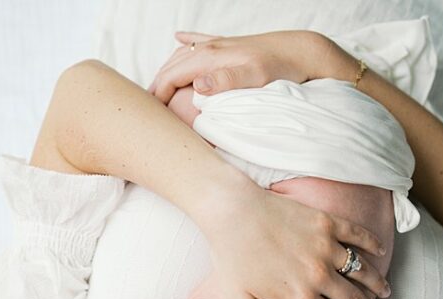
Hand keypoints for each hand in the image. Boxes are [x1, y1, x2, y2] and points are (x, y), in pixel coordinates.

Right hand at [148, 30, 324, 104]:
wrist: (299, 52)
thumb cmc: (279, 71)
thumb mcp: (254, 79)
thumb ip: (226, 81)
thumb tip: (198, 85)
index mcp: (210, 58)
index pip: (172, 76)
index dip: (157, 96)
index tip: (147, 116)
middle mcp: (210, 48)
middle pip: (171, 66)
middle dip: (156, 86)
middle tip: (143, 110)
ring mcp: (218, 44)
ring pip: (181, 55)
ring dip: (166, 70)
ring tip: (156, 90)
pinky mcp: (228, 45)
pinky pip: (199, 41)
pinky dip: (185, 42)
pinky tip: (178, 38)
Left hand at [150, 31, 384, 298]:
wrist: (232, 211)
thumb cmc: (232, 258)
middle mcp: (318, 275)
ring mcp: (325, 246)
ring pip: (361, 270)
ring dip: (376, 283)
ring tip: (384, 292)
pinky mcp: (326, 221)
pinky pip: (358, 235)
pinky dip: (371, 245)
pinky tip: (379, 252)